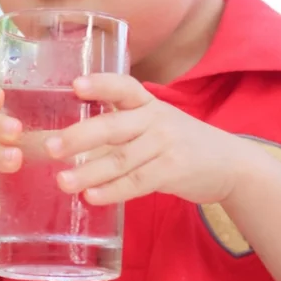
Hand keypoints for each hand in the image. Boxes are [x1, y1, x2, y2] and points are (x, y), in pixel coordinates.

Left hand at [46, 74, 255, 205]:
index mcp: (147, 103)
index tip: (74, 85)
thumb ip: (121, 124)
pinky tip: (91, 197)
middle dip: (78, 137)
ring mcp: (166, 145)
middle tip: (50, 148)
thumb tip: (69, 140)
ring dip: (88, 172)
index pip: (123, 86)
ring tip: (62, 182)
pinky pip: (137, 182)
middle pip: (112, 126)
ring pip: (120, 159)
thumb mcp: (155, 122)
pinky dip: (112, 191)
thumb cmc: (179, 142)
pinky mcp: (173, 171)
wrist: (230, 164)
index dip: (100, 84)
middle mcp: (155, 119)